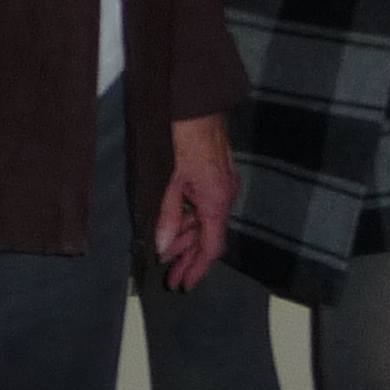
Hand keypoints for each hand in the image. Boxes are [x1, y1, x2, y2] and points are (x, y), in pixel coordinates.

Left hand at [154, 113, 236, 288]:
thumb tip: (164, 246)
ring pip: (205, 221)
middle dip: (189, 257)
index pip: (211, 247)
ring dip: (187, 239)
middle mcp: (225, 197)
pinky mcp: (216, 175)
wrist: (197, 104)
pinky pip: (205, 206)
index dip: (197, 268)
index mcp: (217, 202)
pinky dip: (190, 220)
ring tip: (167, 254)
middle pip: (208, 237)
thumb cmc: (183, 139)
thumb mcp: (170, 181)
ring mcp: (223, 185)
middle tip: (171, 277)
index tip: (184, 285)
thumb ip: (168, 216)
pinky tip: (175, 226)